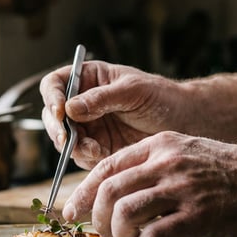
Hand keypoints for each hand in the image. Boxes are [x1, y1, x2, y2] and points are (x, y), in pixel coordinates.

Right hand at [40, 61, 180, 169]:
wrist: (184, 123)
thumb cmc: (161, 97)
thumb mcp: (132, 91)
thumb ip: (101, 98)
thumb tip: (69, 108)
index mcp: (88, 79)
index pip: (55, 84)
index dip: (52, 97)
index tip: (60, 111)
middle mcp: (82, 103)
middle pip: (52, 114)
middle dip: (57, 128)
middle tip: (67, 138)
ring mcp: (88, 127)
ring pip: (63, 139)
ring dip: (72, 146)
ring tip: (94, 149)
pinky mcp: (97, 148)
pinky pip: (80, 156)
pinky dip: (85, 157)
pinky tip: (101, 155)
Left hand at [61, 131, 236, 236]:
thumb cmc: (225, 170)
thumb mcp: (184, 151)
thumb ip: (150, 166)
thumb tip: (114, 193)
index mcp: (159, 145)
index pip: (107, 166)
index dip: (84, 191)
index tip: (72, 211)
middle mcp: (166, 163)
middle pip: (110, 189)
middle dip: (97, 217)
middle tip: (102, 233)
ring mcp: (181, 188)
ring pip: (125, 212)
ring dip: (119, 233)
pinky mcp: (197, 216)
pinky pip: (154, 236)